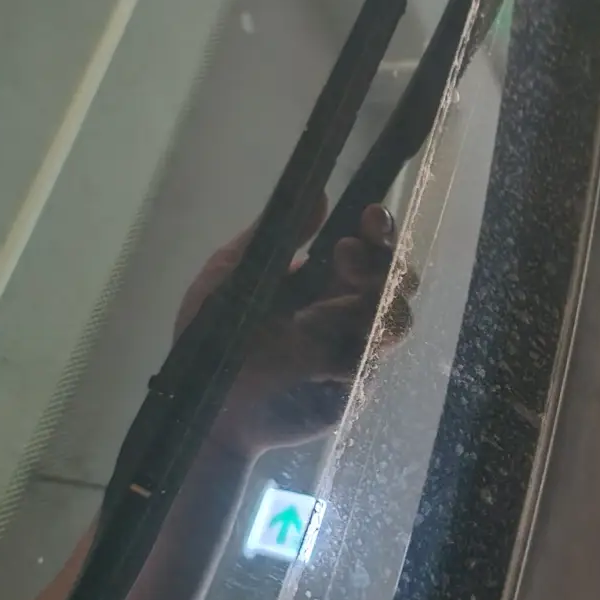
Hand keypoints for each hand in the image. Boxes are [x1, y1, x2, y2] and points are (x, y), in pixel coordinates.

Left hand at [175, 198, 414, 456]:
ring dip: (383, 303)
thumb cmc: (208, 338)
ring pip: (396, 320)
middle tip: (345, 255)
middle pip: (394, 278)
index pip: (366, 246)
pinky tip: (324, 356)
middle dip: (385, 259)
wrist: (203, 404)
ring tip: (345, 302)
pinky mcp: (348, 386)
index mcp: (319, 279)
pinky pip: (371, 363)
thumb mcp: (230, 274)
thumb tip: (319, 195)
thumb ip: (272, 236)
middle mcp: (342, 310)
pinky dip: (356, 353)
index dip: (378, 229)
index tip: (370, 215)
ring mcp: (349, 349)